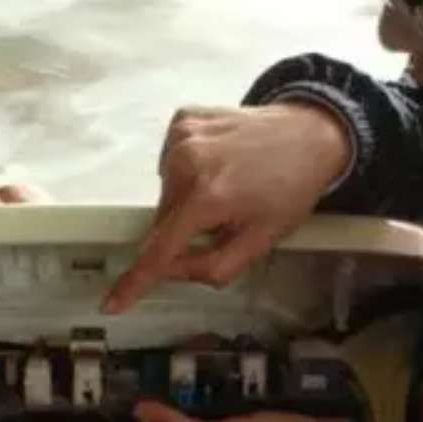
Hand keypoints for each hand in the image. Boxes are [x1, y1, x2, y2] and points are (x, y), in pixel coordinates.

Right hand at [104, 102, 352, 313]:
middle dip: (185, 230)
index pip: (161, 249)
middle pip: (164, 220)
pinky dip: (187, 169)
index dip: (136, 280)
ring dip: (187, 199)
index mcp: (208, 197)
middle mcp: (186, 162)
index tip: (112, 303)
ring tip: (226, 184)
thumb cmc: (289, 191)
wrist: (310, 133)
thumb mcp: (260, 241)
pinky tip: (218, 162)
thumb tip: (171, 271)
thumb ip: (212, 265)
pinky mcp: (182, 119)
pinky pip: (169, 160)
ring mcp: (181, 135)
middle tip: (225, 216)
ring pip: (166, 191)